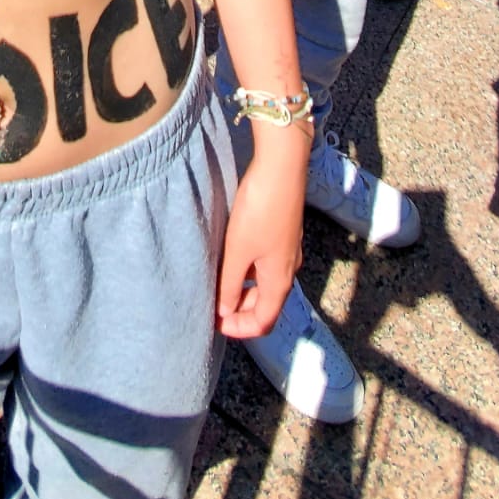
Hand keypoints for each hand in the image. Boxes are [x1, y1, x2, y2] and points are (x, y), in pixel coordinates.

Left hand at [216, 136, 309, 337]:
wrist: (282, 168)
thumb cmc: (260, 210)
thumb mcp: (238, 251)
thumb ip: (229, 284)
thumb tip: (224, 311)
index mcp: (279, 281)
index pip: (263, 322)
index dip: (239, 329)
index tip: (214, 323)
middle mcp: (288, 269)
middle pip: (264, 304)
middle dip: (238, 309)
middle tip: (210, 303)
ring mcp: (286, 250)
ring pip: (264, 283)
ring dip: (241, 288)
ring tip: (215, 279)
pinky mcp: (282, 233)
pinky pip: (265, 263)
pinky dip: (247, 269)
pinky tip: (230, 255)